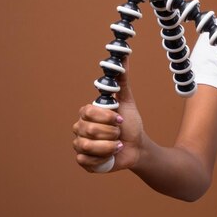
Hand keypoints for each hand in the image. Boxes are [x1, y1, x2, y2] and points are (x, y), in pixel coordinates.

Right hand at [73, 56, 143, 171]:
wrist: (136, 146)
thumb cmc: (130, 123)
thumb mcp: (127, 100)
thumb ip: (122, 79)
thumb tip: (124, 55)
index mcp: (87, 113)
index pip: (89, 112)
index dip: (106, 117)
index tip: (120, 120)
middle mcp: (80, 128)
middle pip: (89, 130)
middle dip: (111, 133)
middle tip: (120, 133)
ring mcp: (79, 144)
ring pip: (87, 146)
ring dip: (109, 146)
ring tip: (117, 144)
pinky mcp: (83, 161)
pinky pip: (86, 160)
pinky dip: (103, 159)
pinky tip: (111, 155)